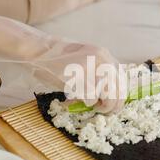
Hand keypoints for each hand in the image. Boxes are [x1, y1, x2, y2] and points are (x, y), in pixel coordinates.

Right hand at [0, 15, 125, 112]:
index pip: (122, 78)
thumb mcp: (84, 59)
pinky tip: (76, 98)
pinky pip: (91, 98)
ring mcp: (91, 67)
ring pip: (108, 96)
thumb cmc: (57, 59)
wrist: (37, 49)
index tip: (114, 104)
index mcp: (104, 54)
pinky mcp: (78, 77)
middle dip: (113, 105)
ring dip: (101, 105)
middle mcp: (101, 59)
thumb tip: (108, 94)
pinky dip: (86, 103)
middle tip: (103, 110)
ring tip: (92, 105)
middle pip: (118, 89)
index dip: (120, 94)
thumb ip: (98, 72)